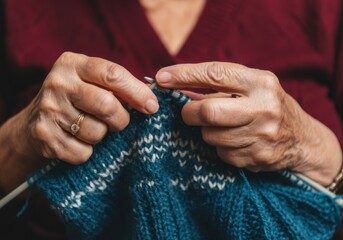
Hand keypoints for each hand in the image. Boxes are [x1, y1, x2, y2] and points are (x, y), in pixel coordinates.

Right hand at [22, 52, 158, 163]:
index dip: (137, 92)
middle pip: (107, 106)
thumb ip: (117, 86)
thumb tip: (151, 102)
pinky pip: (83, 152)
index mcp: (73, 64)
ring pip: (97, 132)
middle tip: (118, 121)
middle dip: (121, 119)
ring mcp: (48, 109)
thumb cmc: (76, 100)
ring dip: (102, 136)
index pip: (113, 75)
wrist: (35, 122)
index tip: (152, 107)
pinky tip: (76, 141)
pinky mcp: (43, 135)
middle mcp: (58, 83)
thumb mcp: (91, 82)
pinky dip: (86, 151)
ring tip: (90, 128)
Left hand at [156, 62, 341, 184]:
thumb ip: (218, 84)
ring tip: (223, 127)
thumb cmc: (266, 105)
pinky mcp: (258, 157)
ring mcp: (262, 135)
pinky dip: (220, 147)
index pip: (215, 74)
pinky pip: (221, 154)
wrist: (301, 139)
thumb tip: (172, 83)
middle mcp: (264, 108)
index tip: (161, 77)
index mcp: (261, 82)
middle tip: (188, 113)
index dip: (184, 75)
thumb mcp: (251, 86)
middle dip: (190, 113)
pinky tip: (235, 142)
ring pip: (211, 136)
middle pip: (209, 111)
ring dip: (207, 132)